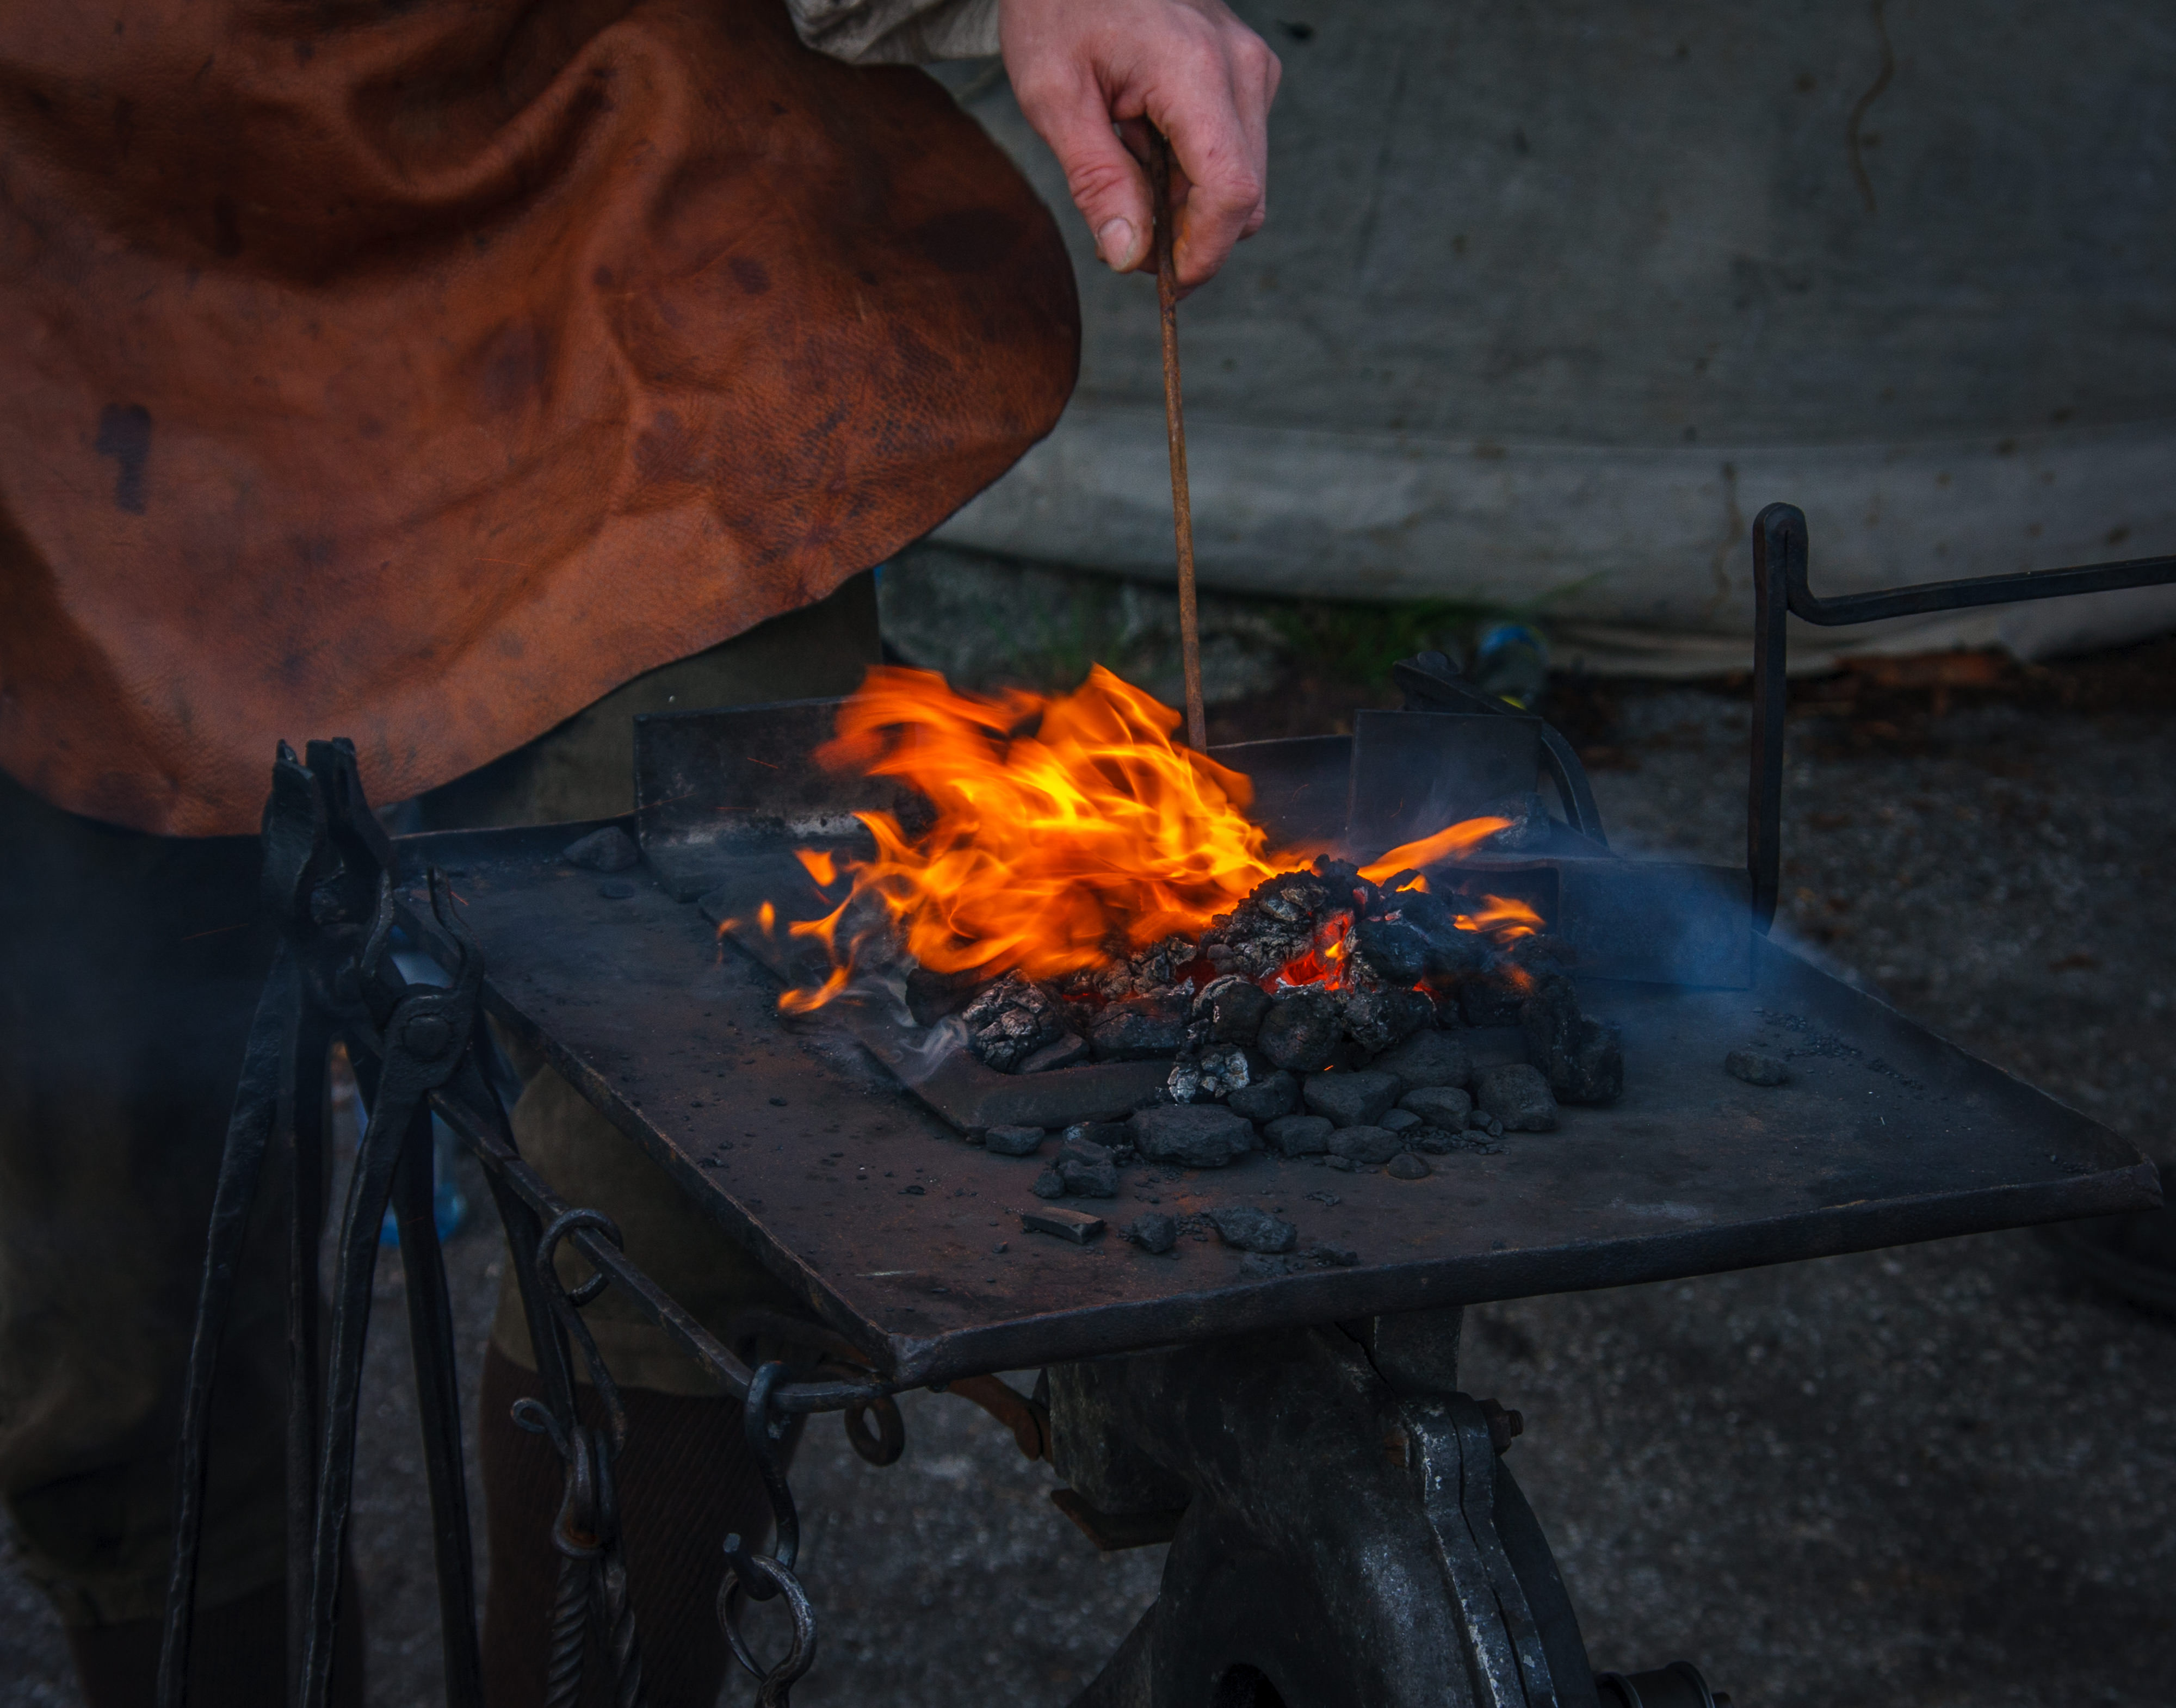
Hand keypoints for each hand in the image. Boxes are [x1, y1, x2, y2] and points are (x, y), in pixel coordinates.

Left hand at [999, 0, 1279, 293]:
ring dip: (1188, 205)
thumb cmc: (1059, 4)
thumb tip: (1131, 257)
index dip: (1203, 254)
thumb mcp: (1054, 96)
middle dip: (1191, 237)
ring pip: (1243, 179)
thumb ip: (1097, 180)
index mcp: (1195, 71)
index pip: (1231, 193)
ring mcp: (1251, 66)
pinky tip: (1144, 146)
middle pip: (1245, 196)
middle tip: (1122, 235)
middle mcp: (1242, 67)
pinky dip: (1192, 172)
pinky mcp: (1247, 71)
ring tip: (1124, 172)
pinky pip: (1235, 149)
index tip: (1161, 283)